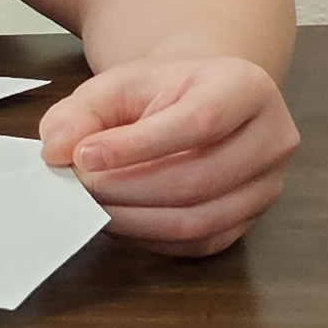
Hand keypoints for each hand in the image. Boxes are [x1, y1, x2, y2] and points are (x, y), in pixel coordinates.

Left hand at [39, 55, 297, 255]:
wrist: (198, 104)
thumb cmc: (160, 92)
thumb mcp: (118, 84)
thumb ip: (81, 112)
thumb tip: (55, 149)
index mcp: (247, 88)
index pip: (199, 122)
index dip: (136, 146)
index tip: (83, 155)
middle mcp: (272, 139)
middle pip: (198, 178)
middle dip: (126, 187)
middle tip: (77, 183)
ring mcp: (267, 186)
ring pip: (199, 219)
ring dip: (133, 218)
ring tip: (90, 202)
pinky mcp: (249, 222)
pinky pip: (199, 242)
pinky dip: (149, 237)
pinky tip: (117, 217)